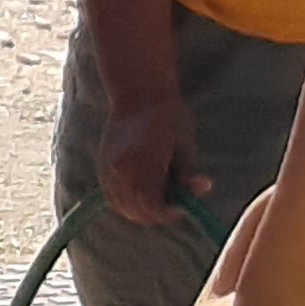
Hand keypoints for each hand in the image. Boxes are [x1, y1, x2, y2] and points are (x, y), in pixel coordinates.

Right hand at [96, 86, 204, 225]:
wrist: (138, 93)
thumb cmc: (168, 117)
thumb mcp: (185, 146)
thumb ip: (188, 175)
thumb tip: (203, 190)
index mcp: (144, 162)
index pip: (153, 207)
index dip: (170, 212)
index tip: (183, 204)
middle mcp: (121, 168)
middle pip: (137, 212)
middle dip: (157, 212)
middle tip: (173, 200)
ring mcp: (108, 169)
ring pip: (123, 208)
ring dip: (140, 209)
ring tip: (157, 193)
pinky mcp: (102, 168)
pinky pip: (113, 198)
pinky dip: (126, 202)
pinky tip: (140, 191)